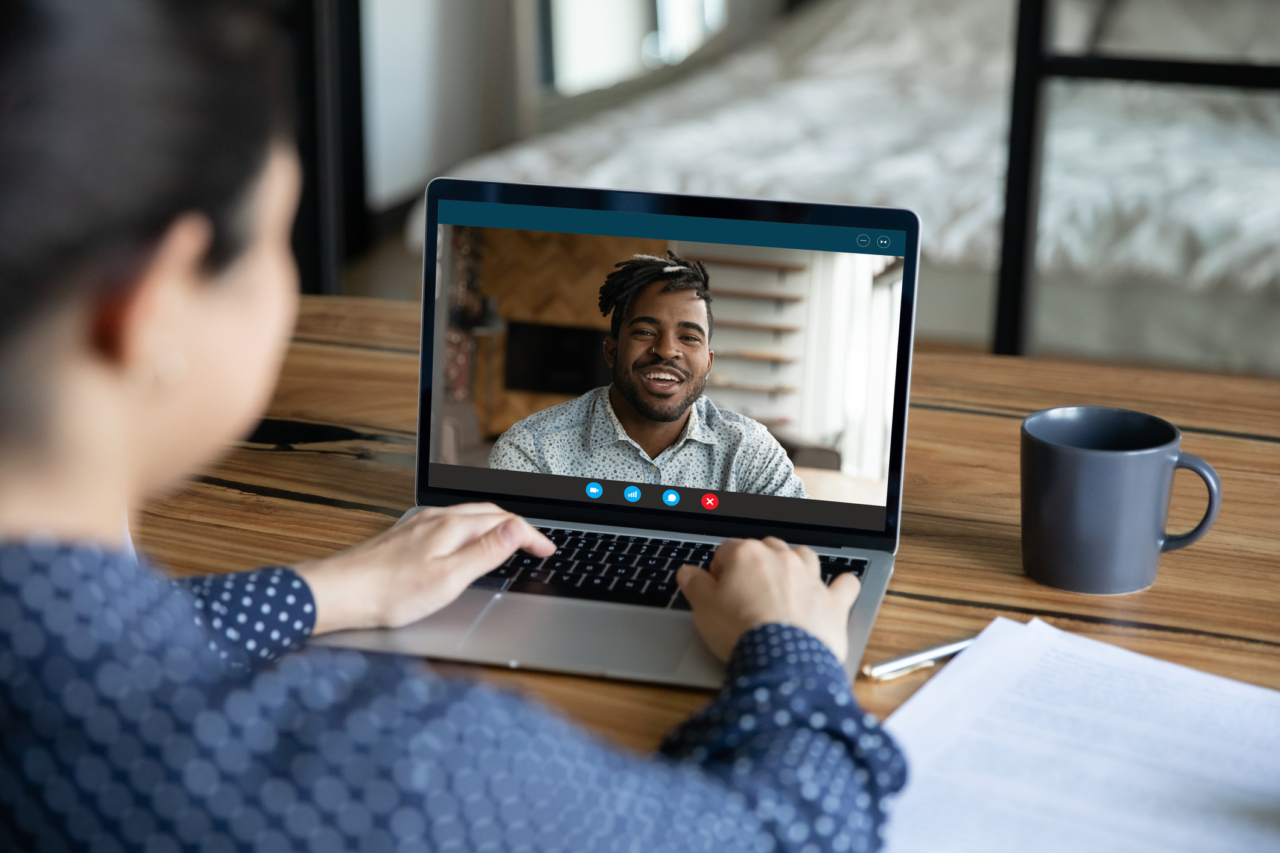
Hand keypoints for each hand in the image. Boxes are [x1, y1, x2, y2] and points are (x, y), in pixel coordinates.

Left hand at [293, 503, 554, 634]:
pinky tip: (464, 545)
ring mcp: (419, 525)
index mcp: (452, 526)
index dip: (532, 536)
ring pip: (467, 517)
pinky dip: (471, 531)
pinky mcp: (405, 536)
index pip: (505, 522)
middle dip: (517, 526)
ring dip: (494, 525)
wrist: (339, 593)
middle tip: (536, 545)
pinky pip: (449, 524)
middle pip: (488, 513)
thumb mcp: (449, 577)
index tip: (548, 550)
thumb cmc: (389, 591)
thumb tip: (517, 531)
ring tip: (509, 542)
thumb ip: (485, 552)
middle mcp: (435, 518)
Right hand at [674, 537, 860, 662]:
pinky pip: (844, 584)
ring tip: (785, 582)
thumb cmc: (742, 633)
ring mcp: (810, 578)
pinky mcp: (833, 602)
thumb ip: (694, 585)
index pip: (726, 551)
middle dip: (755, 564)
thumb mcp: (702, 608)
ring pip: (803, 556)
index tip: (716, 588)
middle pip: (765, 548)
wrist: (781, 661)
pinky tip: (839, 588)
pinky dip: (842, 585)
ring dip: (795, 564)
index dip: (717, 571)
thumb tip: (688, 573)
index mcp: (747, 555)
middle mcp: (781, 559)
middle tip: (745, 591)